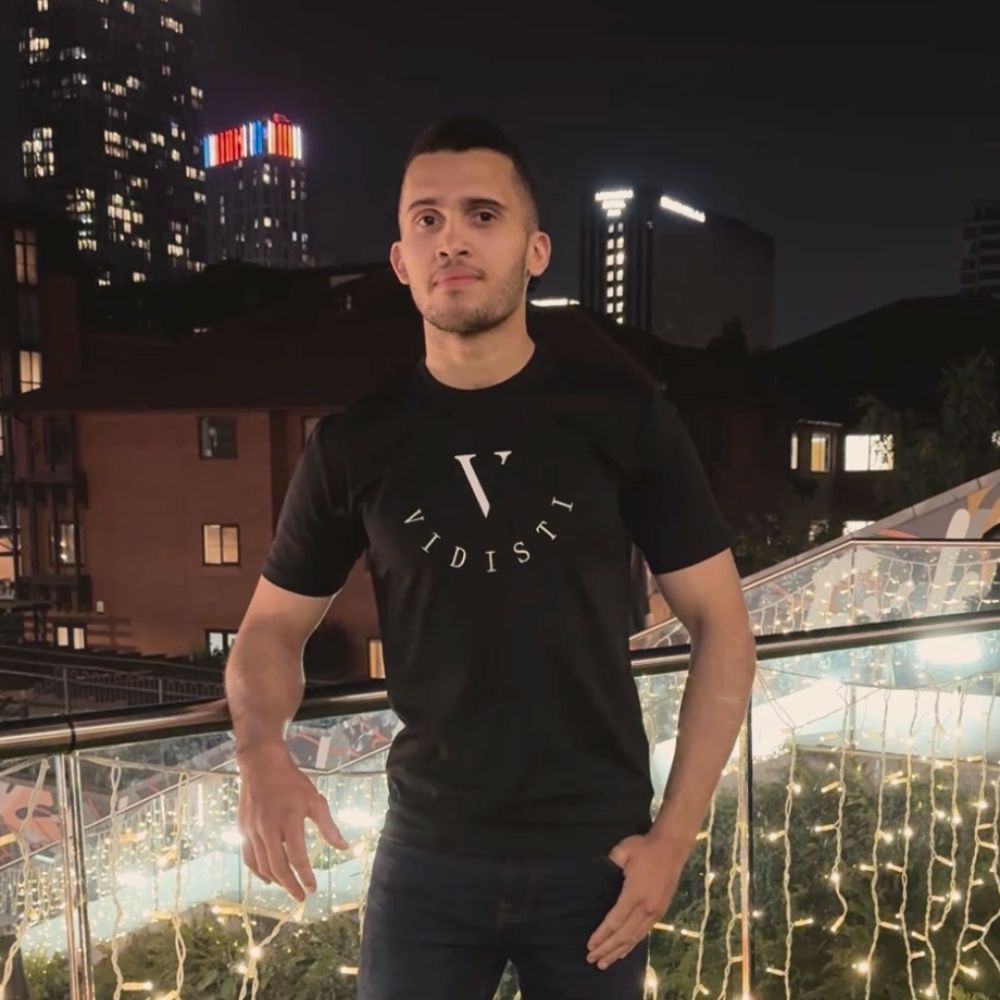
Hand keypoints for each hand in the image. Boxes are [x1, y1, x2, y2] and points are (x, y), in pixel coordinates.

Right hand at [236, 743, 348, 901]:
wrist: (261, 765)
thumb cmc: (292, 782)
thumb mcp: (315, 800)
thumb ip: (328, 826)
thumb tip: (343, 847)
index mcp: (288, 820)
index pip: (297, 857)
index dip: (306, 876)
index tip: (313, 888)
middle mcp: (268, 828)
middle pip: (278, 867)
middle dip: (291, 886)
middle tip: (301, 896)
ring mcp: (252, 830)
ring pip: (262, 865)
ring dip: (276, 880)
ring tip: (289, 887)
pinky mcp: (243, 829)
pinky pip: (249, 857)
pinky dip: (258, 871)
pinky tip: (268, 877)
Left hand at [586, 832, 684, 969]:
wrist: (671, 847)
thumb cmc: (644, 847)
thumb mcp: (622, 851)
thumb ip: (609, 864)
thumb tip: (596, 875)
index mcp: (634, 893)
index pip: (615, 921)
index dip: (602, 935)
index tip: (590, 945)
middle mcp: (646, 908)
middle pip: (624, 935)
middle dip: (607, 949)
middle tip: (592, 960)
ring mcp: (655, 912)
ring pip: (634, 938)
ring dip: (618, 952)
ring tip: (605, 963)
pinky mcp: (660, 912)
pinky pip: (643, 933)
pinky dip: (632, 945)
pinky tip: (623, 951)